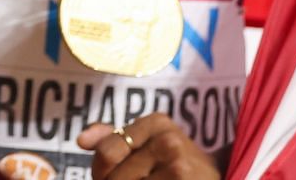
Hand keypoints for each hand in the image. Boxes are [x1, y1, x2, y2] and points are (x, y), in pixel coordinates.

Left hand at [78, 114, 220, 179]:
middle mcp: (169, 141)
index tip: (108, 176)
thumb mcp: (144, 142)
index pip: (107, 152)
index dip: (101, 171)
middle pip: (114, 175)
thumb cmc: (171, 162)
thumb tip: (81, 140)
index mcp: (157, 122)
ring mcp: (179, 166)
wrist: (214, 177)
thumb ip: (111, 137)